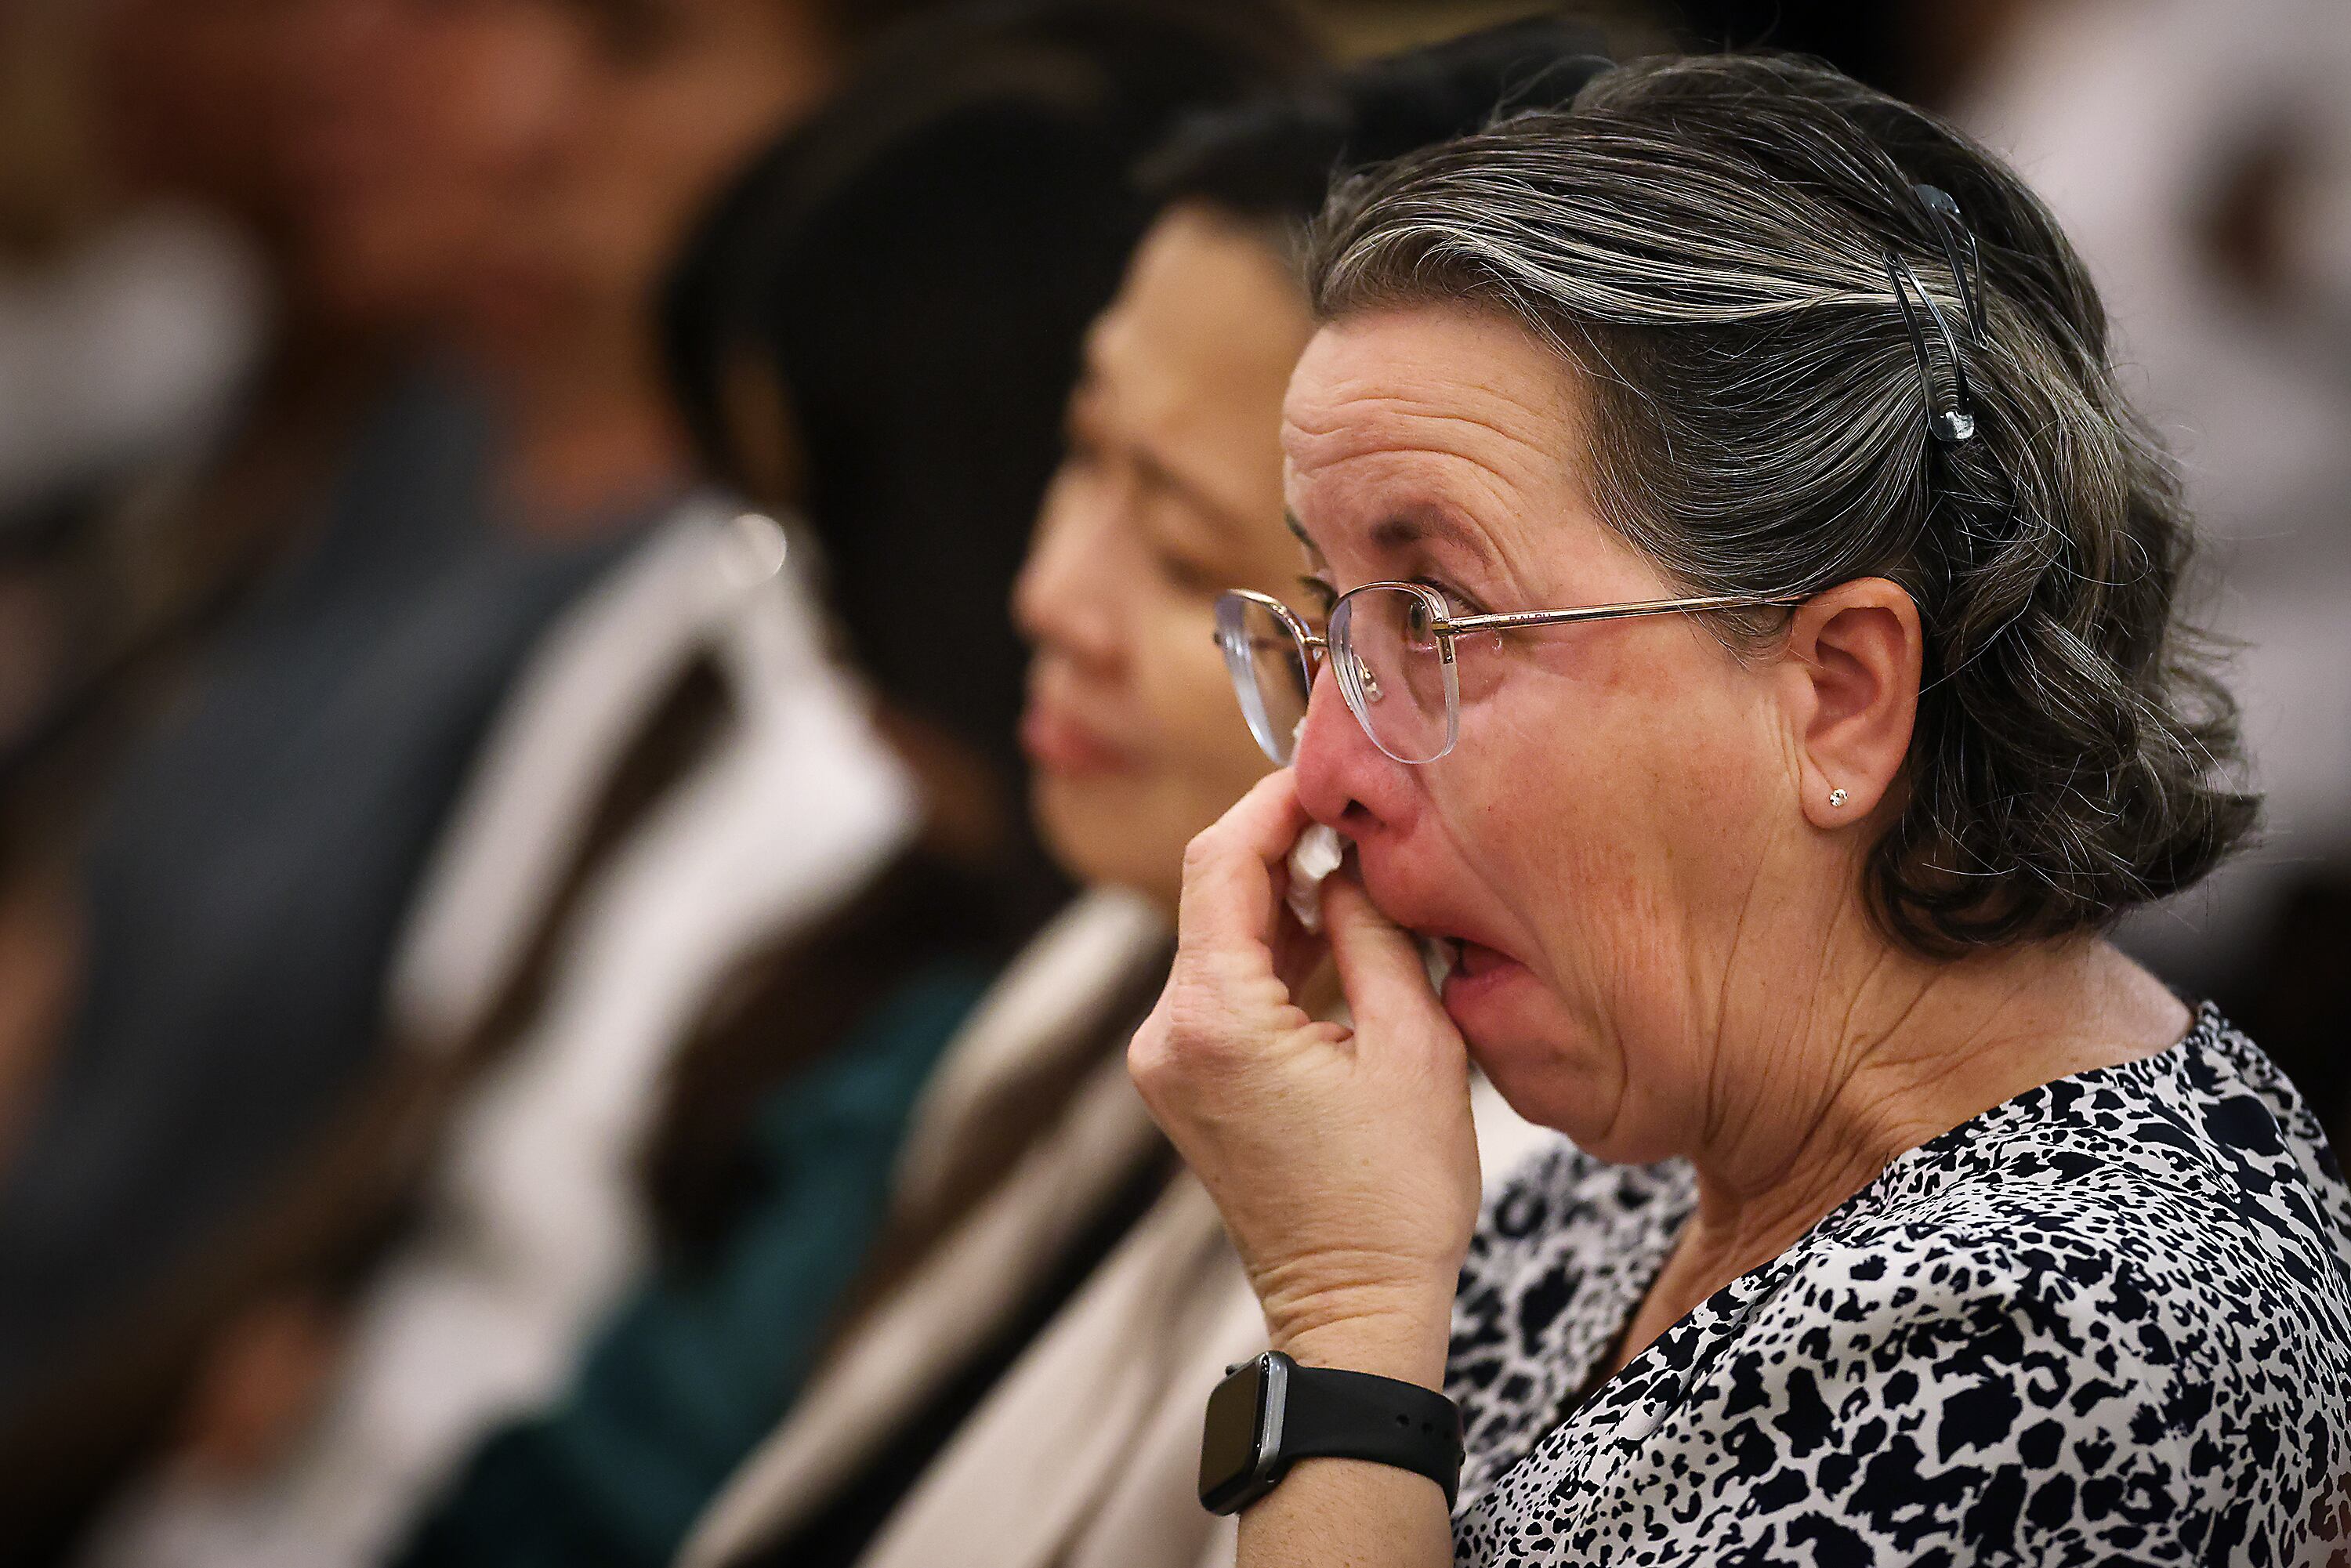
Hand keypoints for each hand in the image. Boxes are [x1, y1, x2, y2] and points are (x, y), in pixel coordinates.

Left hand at [1129, 771, 1480, 1385]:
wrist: (1353, 1310)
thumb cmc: (1394, 1197)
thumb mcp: (1412, 1046)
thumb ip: (1374, 934)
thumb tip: (1351, 861)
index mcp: (1212, 1017)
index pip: (1221, 862)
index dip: (1273, 803)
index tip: (1329, 771)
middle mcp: (1166, 1033)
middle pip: (1213, 894)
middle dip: (1285, 847)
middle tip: (1360, 813)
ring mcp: (1165, 1062)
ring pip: (1219, 938)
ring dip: (1286, 903)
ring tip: (1367, 878)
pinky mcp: (1183, 1082)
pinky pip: (1222, 986)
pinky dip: (1275, 955)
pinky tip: (1339, 942)